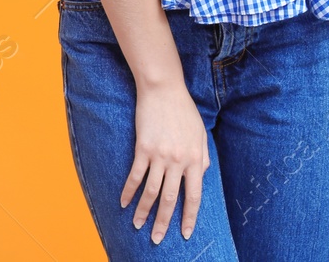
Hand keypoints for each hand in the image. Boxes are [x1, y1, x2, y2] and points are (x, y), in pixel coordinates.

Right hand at [122, 80, 209, 242]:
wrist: (163, 89)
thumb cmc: (184, 110)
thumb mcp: (201, 134)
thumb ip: (203, 156)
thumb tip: (203, 175)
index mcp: (195, 160)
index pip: (193, 196)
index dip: (188, 217)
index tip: (184, 234)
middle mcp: (178, 161)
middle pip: (171, 199)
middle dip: (163, 223)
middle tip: (156, 239)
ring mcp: (160, 155)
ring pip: (151, 191)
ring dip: (143, 211)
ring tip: (137, 226)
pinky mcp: (143, 148)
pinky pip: (135, 175)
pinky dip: (129, 191)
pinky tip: (124, 203)